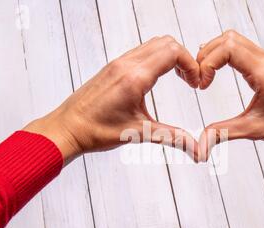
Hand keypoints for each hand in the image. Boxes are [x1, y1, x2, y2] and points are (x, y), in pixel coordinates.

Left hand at [24, 36, 199, 163]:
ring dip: (171, 57)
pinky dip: (156, 59)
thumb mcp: (138, 133)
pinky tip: (156, 80)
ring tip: (178, 79)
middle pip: (166, 43)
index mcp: (135, 77)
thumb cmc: (96, 131)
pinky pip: (140, 52)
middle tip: (190, 80)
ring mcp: (118, 63)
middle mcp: (126, 64)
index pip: (173, 52)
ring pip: (153, 44)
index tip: (195, 83)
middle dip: (185, 58)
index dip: (191, 64)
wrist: (67, 128)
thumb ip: (171, 137)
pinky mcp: (112, 67)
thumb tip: (196, 148)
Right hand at [197, 30, 263, 163]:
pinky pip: (241, 47)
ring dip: (214, 52)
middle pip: (228, 39)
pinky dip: (224, 54)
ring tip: (206, 74)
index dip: (208, 63)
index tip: (203, 84)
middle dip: (207, 55)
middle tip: (199, 77)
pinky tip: (217, 71)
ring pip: (234, 39)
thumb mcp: (251, 130)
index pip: (229, 49)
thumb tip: (200, 144)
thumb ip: (223, 133)